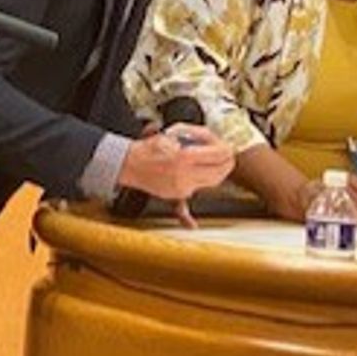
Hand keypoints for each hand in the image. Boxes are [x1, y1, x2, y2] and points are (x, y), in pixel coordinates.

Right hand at [117, 125, 232, 226]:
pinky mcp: (175, 195)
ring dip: (218, 175)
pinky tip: (194, 221)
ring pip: (210, 184)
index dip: (226, 150)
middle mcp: (184, 175)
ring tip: (219, 166)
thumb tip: (210, 140)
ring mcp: (181, 188)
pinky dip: (195, 202)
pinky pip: (190, 200)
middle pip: (219, 172)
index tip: (227, 147)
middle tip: (228, 156)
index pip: (217, 155)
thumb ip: (193, 136)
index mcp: (184, 157)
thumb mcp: (171, 134)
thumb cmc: (147, 148)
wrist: (128, 164)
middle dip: (227, 163)